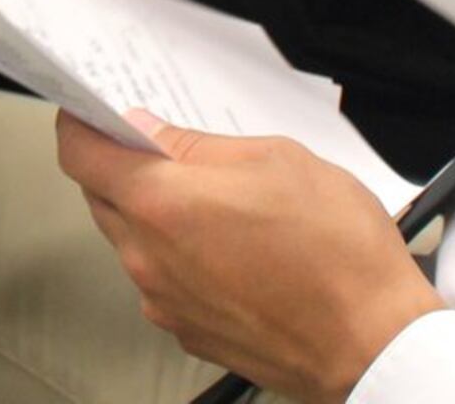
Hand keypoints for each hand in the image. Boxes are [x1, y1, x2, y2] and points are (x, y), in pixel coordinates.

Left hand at [54, 110, 444, 399]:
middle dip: (122, 168)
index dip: (80, 125)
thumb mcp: (275, 160)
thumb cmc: (338, 251)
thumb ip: (199, 145)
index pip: (80, 155)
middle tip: (165, 150)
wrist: (374, 342)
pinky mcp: (189, 333)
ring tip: (217, 203)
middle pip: (102, 199)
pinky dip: (180, 259)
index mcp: (161, 205)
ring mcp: (166, 303)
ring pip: (132, 243)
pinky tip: (230, 248)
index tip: (90, 112)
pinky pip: (163, 282)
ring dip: (155, 217)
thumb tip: (152, 133)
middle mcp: (148, 260)